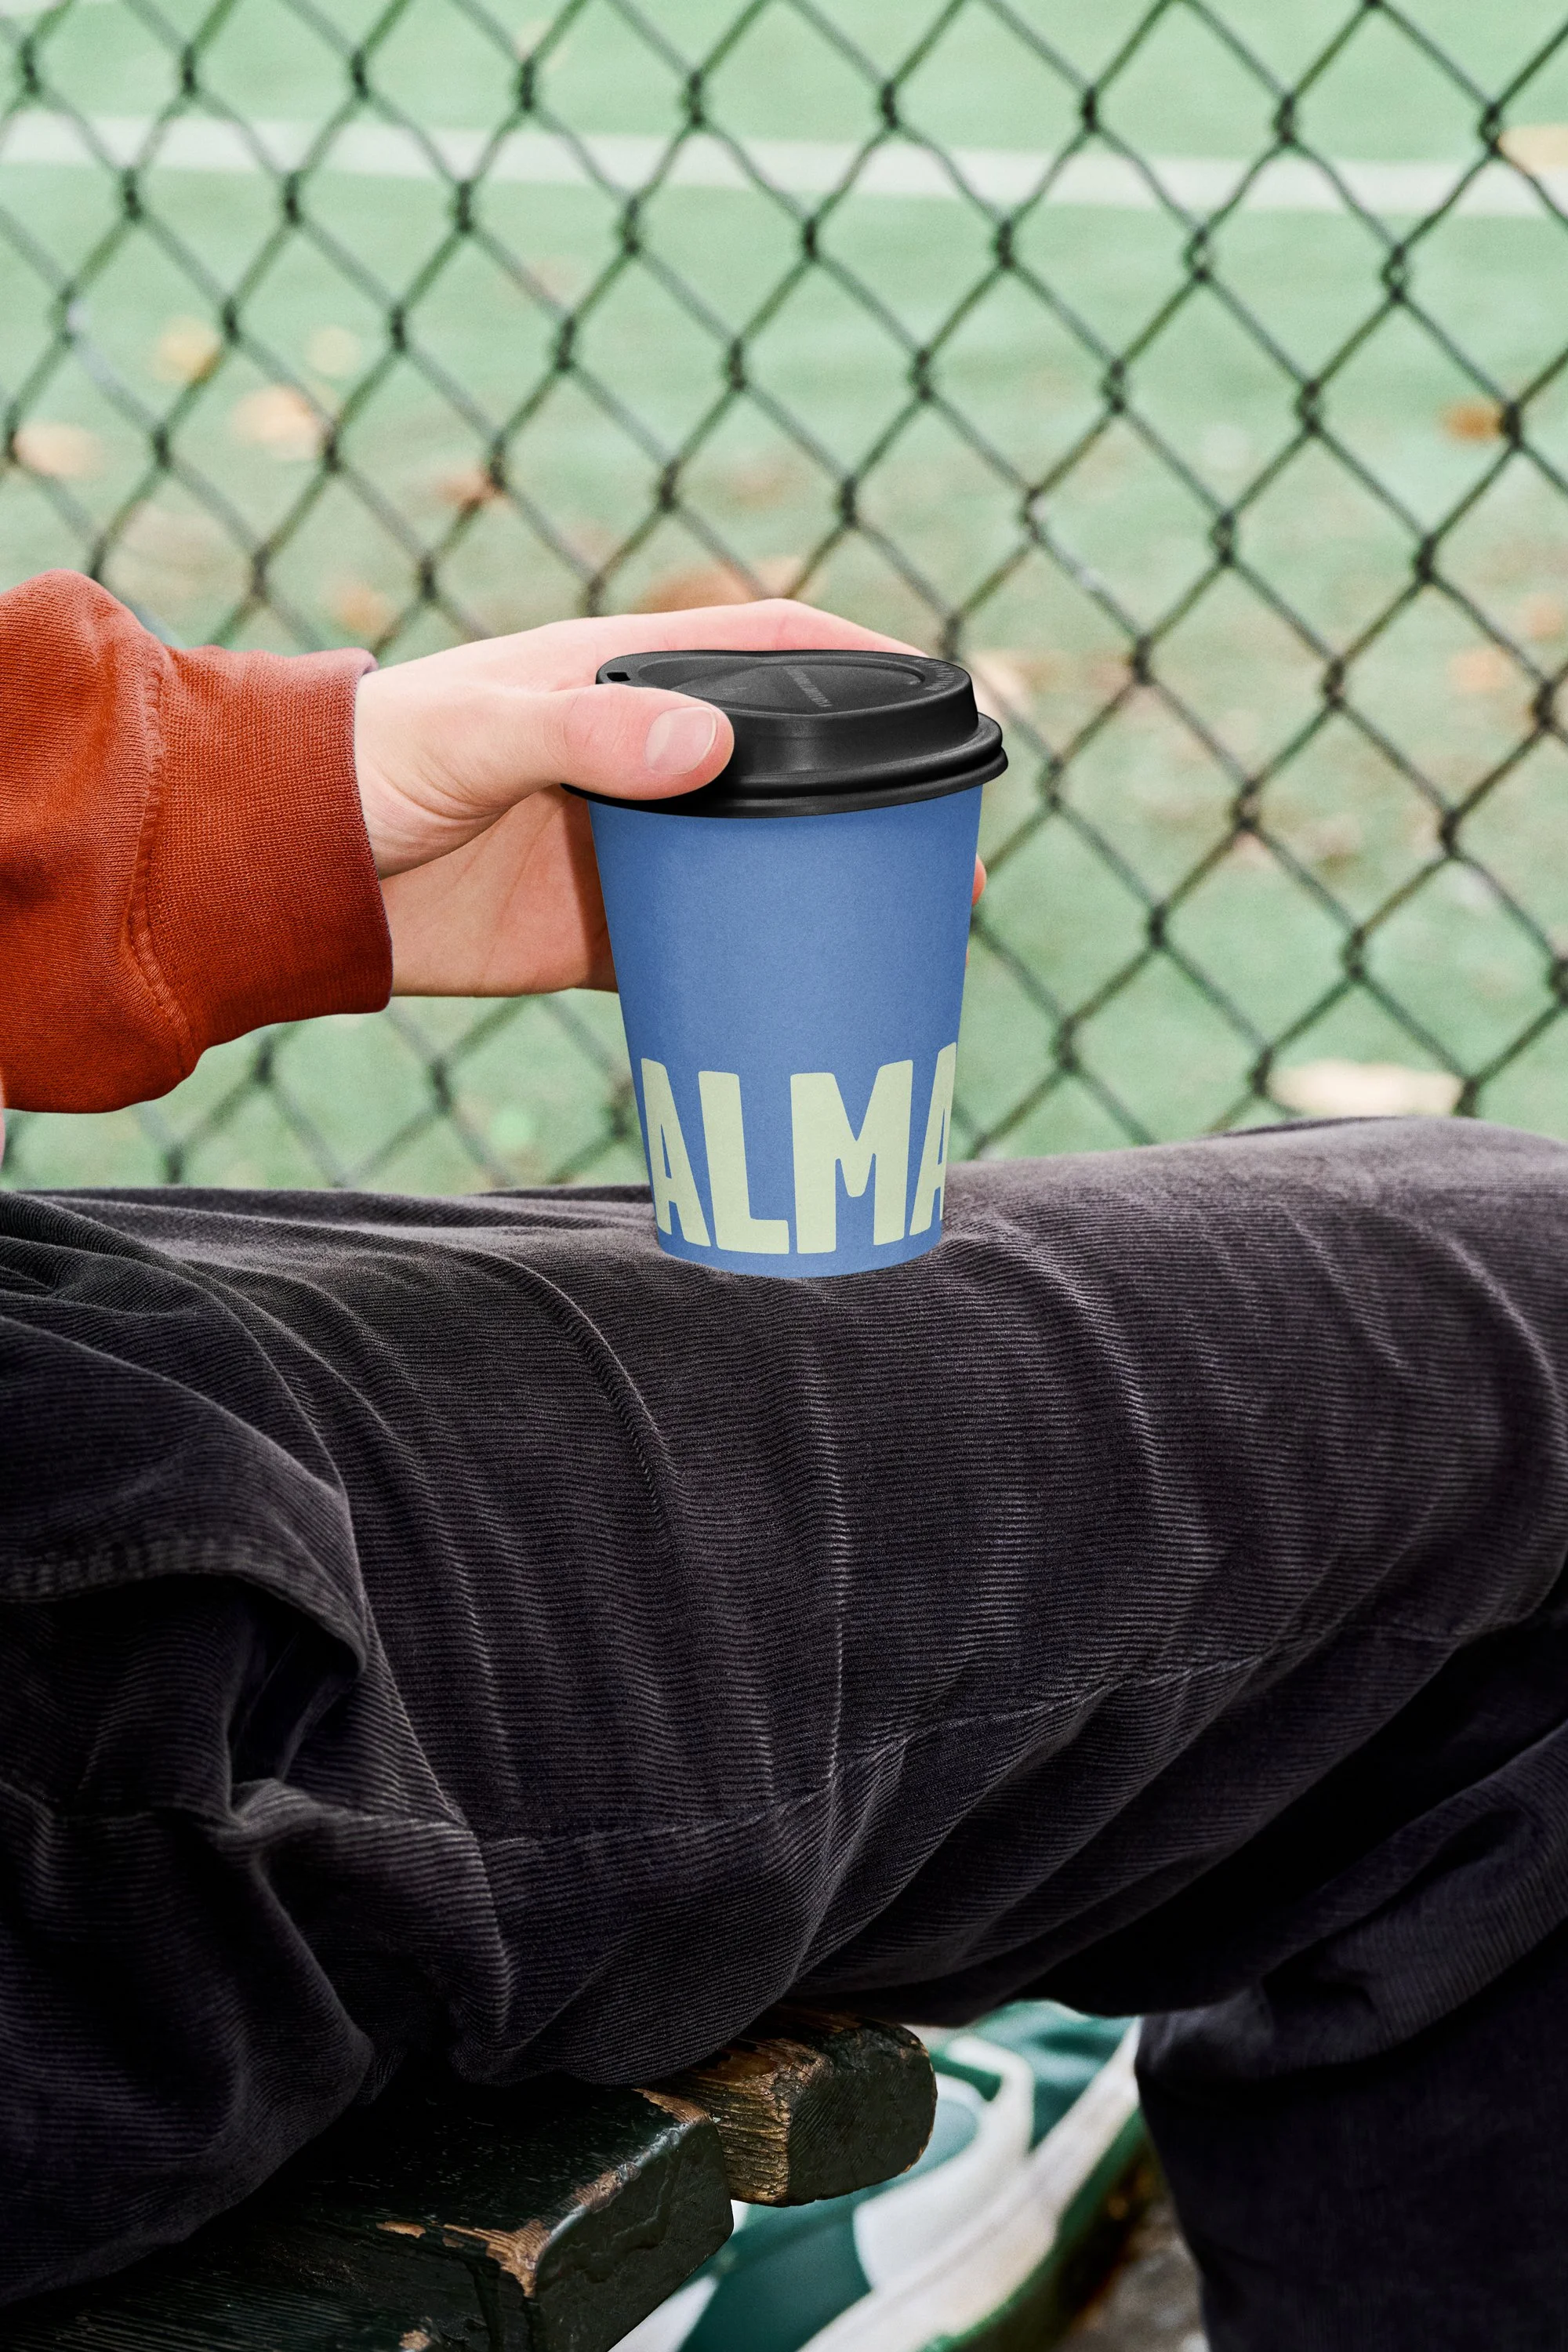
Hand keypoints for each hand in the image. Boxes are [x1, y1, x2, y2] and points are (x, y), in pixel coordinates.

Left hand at [354, 601, 985, 996]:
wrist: (290, 877)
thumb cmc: (364, 768)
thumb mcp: (471, 736)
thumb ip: (581, 735)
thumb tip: (708, 749)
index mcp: (619, 676)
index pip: (768, 646)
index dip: (860, 662)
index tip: (941, 697)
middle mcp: (640, 755)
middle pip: (787, 764)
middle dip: (872, 802)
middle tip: (949, 860)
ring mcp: (627, 845)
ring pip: (756, 861)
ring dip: (827, 893)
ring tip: (910, 939)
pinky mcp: (598, 928)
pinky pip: (699, 945)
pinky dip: (753, 968)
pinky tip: (810, 999)